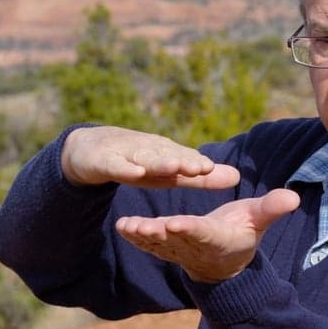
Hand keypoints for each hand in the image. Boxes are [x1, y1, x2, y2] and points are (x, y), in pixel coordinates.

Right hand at [62, 126, 239, 188]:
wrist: (89, 151)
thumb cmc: (137, 163)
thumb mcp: (167, 173)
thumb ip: (199, 177)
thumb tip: (238, 176)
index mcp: (165, 154)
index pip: (186, 160)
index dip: (201, 166)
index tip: (223, 173)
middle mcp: (148, 151)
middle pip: (168, 157)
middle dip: (186, 161)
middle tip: (204, 167)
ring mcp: (125, 154)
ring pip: (144, 159)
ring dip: (160, 162)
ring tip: (176, 167)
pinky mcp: (103, 161)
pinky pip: (115, 165)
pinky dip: (124, 167)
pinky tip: (135, 172)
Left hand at [115, 189, 300, 282]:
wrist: (225, 263)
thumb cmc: (243, 233)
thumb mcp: (258, 221)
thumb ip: (272, 209)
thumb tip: (293, 197)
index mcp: (217, 237)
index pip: (203, 232)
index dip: (190, 228)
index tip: (176, 223)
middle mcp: (195, 246)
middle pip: (176, 239)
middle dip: (159, 233)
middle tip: (144, 227)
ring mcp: (179, 250)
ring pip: (158, 243)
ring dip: (142, 236)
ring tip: (127, 227)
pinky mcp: (166, 249)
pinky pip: (150, 245)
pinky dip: (136, 237)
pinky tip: (122, 226)